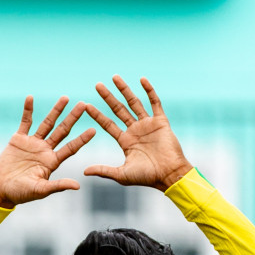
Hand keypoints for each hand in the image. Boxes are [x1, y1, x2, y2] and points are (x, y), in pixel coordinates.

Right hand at [0, 96, 94, 206]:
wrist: (1, 190)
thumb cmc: (21, 193)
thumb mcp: (40, 190)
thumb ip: (58, 186)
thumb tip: (78, 185)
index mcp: (52, 162)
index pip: (71, 148)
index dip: (82, 139)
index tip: (94, 130)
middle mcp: (45, 150)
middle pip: (62, 131)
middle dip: (72, 118)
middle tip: (84, 105)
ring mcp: (33, 143)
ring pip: (47, 123)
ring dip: (56, 110)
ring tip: (66, 98)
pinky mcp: (19, 139)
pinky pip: (25, 122)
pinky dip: (28, 110)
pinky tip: (30, 98)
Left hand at [83, 75, 192, 191]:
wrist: (170, 175)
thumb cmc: (147, 177)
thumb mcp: (122, 174)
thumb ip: (104, 171)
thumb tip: (84, 172)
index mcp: (125, 141)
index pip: (107, 124)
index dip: (97, 115)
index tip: (86, 105)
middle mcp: (135, 130)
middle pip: (118, 109)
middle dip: (108, 97)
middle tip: (97, 85)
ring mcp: (148, 124)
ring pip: (134, 103)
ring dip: (124, 89)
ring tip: (114, 77)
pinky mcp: (161, 121)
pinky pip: (155, 102)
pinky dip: (149, 90)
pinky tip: (142, 79)